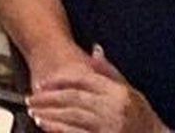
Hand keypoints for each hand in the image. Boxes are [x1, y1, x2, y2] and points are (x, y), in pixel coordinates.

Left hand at [27, 46, 166, 132]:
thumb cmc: (143, 119)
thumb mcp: (131, 92)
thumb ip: (110, 73)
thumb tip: (95, 49)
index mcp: (118, 92)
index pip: (83, 80)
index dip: (59, 81)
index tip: (42, 83)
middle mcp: (113, 108)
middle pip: (73, 98)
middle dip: (48, 98)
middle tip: (30, 98)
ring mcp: (109, 126)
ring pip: (72, 116)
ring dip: (50, 114)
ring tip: (34, 112)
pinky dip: (59, 130)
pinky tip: (46, 127)